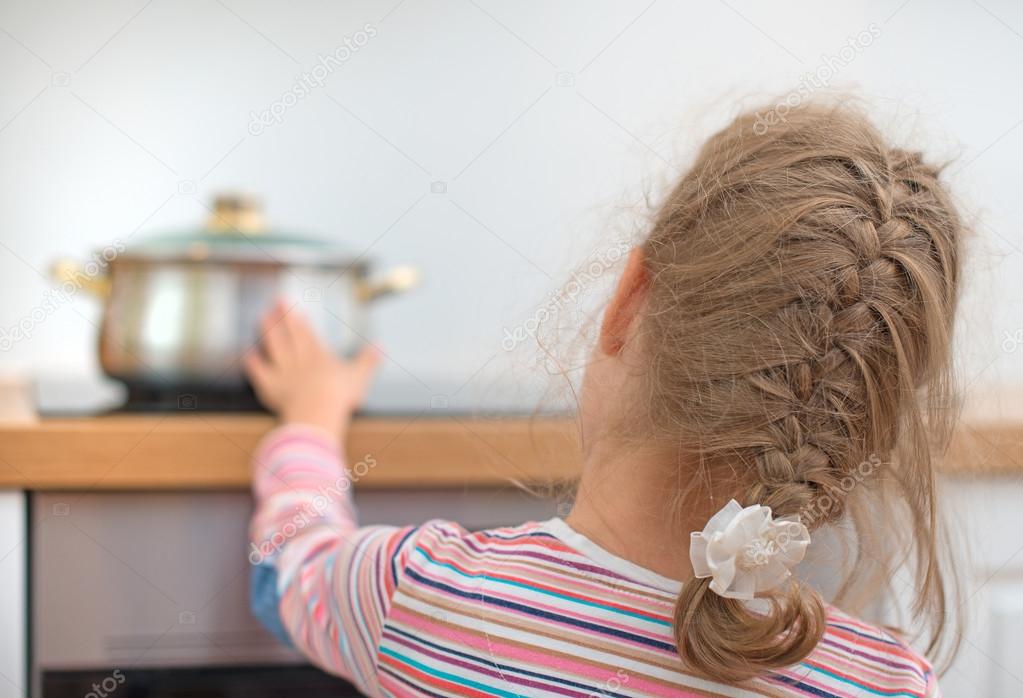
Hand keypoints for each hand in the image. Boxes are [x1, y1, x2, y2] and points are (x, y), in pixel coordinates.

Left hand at [243, 299, 380, 439]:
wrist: (317, 408)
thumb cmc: (340, 394)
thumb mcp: (359, 375)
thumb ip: (369, 360)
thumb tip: (381, 346)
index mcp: (319, 355)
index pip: (306, 332)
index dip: (299, 318)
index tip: (291, 305)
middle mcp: (299, 359)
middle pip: (289, 334)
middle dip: (282, 316)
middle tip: (275, 301)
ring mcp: (284, 372)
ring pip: (274, 347)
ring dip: (268, 331)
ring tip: (262, 317)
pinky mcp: (272, 387)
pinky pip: (260, 372)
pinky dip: (254, 364)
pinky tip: (249, 355)